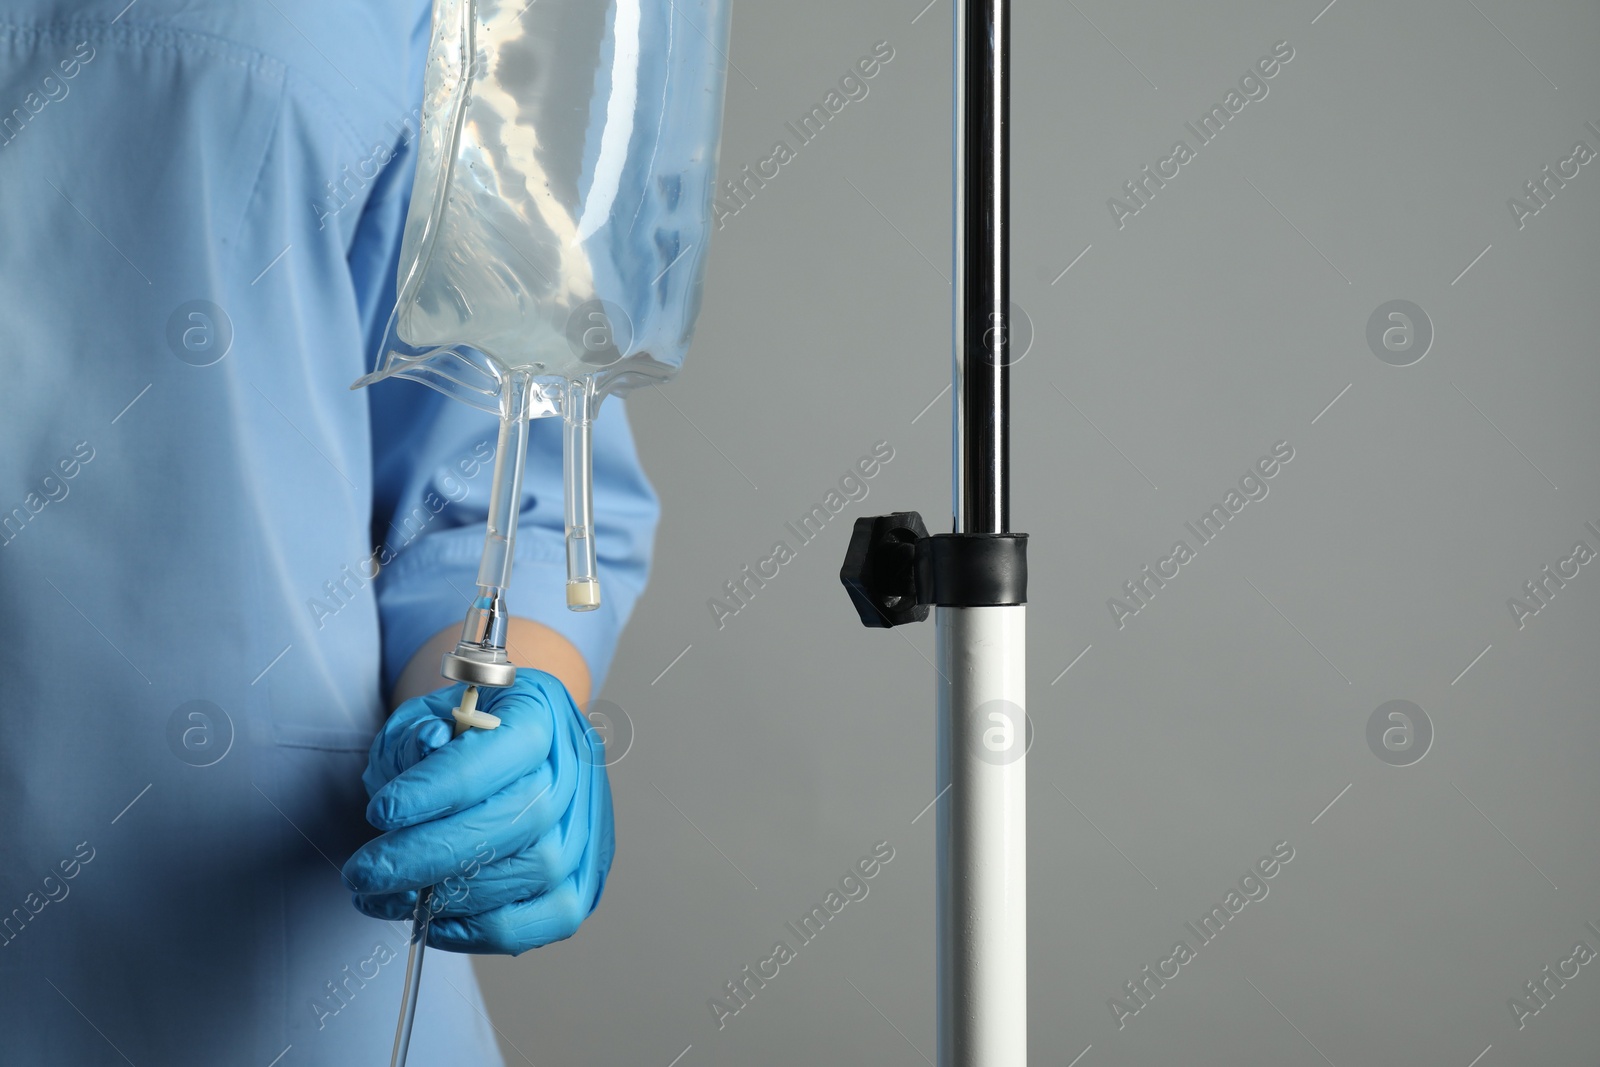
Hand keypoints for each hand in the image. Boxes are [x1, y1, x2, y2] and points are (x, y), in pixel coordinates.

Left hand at [341, 669, 614, 954]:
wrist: (508, 754)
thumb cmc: (461, 737)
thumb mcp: (424, 715)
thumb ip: (416, 733)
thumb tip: (428, 746)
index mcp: (543, 711)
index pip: (506, 749)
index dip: (442, 786)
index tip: (380, 812)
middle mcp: (578, 768)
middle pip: (523, 816)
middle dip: (431, 853)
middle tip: (365, 873)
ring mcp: (588, 827)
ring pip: (536, 870)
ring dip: (451, 895)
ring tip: (386, 896)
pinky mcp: (585, 879)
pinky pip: (547, 920)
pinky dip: (486, 930)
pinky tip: (434, 919)